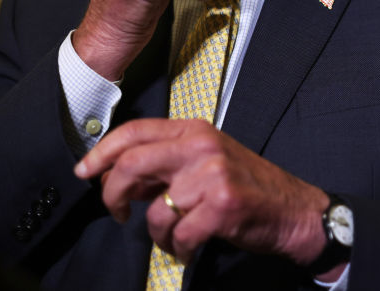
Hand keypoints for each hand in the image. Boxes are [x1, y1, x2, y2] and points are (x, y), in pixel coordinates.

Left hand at [73, 118, 328, 266]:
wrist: (294, 211)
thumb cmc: (249, 188)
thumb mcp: (207, 162)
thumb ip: (166, 163)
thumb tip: (118, 175)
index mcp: (196, 131)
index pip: (135, 131)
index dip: (101, 152)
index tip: (84, 171)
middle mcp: (203, 146)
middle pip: (132, 163)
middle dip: (112, 193)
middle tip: (118, 213)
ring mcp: (213, 175)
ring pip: (156, 211)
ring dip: (158, 234)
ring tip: (174, 237)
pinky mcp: (221, 205)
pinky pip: (178, 234)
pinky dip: (179, 249)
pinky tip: (190, 247)